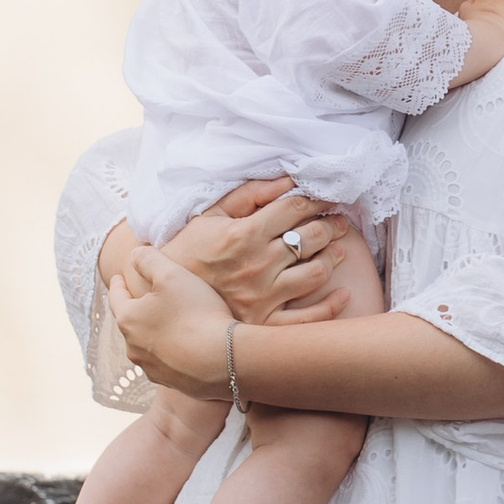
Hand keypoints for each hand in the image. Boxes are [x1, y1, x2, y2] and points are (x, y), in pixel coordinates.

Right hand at [104, 181, 352, 328]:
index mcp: (243, 234)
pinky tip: (343, 293)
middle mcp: (257, 265)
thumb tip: (288, 180)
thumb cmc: (186, 251)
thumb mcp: (211, 214)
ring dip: (333, 257)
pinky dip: (330, 307)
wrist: (161, 297)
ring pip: (314, 274)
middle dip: (330, 225)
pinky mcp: (263, 323)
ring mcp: (262, 297)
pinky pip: (306, 320)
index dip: (316, 200)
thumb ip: (250, 194)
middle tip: (338, 221)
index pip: (293, 210)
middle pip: (310, 239)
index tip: (326, 197)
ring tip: (337, 248)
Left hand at [108, 243, 239, 395]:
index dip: (118, 284)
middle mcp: (133, 348)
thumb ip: (148, 259)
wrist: (224, 360)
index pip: (116, 297)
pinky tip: (185, 346)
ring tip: (166, 323)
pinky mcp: (172, 383)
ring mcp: (151, 369)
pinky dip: (170, 351)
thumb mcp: (171, 274)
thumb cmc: (195, 312)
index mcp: (128, 320)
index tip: (119, 277)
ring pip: (146, 345)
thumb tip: (134, 254)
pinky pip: (166, 363)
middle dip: (136, 310)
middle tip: (144, 299)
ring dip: (153, 333)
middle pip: (130, 323)